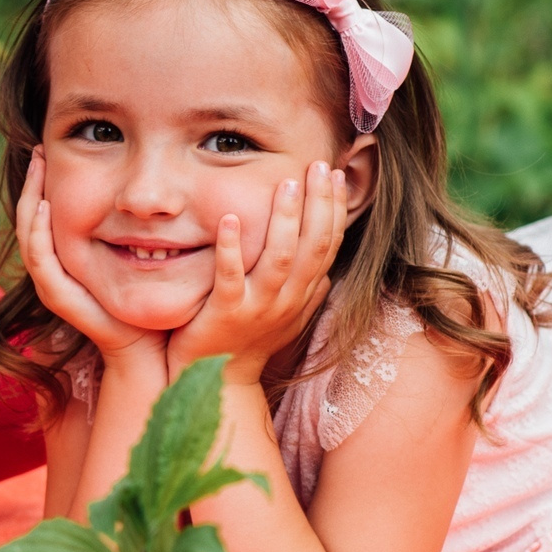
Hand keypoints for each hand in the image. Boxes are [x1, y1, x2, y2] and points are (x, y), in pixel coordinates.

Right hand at [16, 152, 166, 374]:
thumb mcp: (136, 253)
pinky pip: (40, 258)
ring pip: (28, 234)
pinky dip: (38, 231)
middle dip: (31, 183)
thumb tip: (142, 192)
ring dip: (30, 199)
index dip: (41, 184)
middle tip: (39, 151)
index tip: (49, 152)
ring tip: (37, 168)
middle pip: (29, 219)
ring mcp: (53, 284)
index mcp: (66, 260)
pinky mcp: (58, 295)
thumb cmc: (147, 301)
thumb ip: (132, 227)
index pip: (42, 215)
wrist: (148, 344)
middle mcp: (54, 271)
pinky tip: (45, 205)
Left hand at [166, 162, 347, 382]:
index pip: (327, 247)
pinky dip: (231, 247)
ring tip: (285, 183)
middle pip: (312, 247)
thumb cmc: (248, 344)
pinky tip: (227, 219)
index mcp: (302, 296)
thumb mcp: (285, 319)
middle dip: (318, 204)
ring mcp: (258, 309)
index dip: (333, 210)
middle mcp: (287, 302)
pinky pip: (230, 277)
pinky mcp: (225, 314)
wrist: (218, 384)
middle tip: (317, 166)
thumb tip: (328, 275)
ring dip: (285, 219)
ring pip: (281, 259)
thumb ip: (306, 296)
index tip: (332, 175)